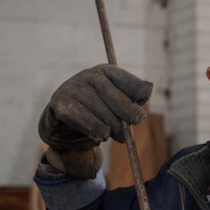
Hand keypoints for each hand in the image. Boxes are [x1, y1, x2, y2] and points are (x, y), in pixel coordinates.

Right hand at [38, 64, 152, 177]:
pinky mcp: (61, 103)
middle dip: (126, 117)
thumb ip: (133, 100)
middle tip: (129, 130)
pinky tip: (99, 137)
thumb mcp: (117, 106)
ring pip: (102, 113)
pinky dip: (95, 130)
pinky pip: (84, 120)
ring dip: (110, 129)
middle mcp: (90, 75)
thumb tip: (148, 89)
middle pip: (115, 98)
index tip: (141, 114)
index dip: (137, 95)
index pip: (127, 81)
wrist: (64, 125)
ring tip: (110, 134)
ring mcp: (74, 87)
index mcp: (106, 72)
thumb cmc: (98, 113)